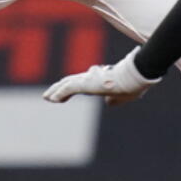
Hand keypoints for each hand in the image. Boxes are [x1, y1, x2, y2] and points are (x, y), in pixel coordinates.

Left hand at [43, 49, 159, 105]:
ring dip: (55, 91)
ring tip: (46, 97)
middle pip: (71, 82)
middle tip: (50, 94)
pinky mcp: (85, 83)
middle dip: (60, 88)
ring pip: (67, 84)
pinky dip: (58, 93)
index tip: (67, 93)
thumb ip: (115, 100)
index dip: (74, 87)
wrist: (133, 79)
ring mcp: (88, 79)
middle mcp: (92, 77)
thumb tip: (108, 103)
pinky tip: (51, 98)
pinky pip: (67, 88)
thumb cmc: (132, 85)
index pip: (83, 82)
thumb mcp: (124, 97)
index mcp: (101, 79)